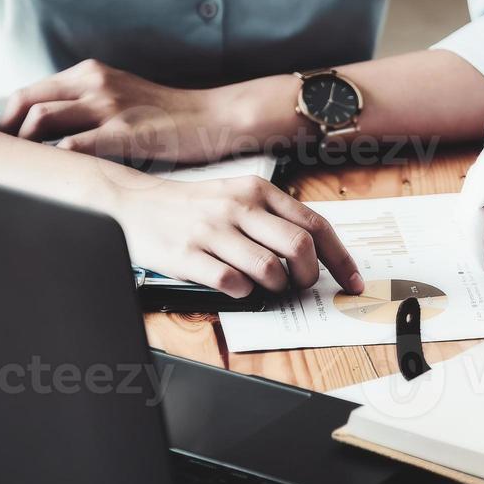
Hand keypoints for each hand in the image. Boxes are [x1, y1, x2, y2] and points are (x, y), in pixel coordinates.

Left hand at [0, 60, 299, 164]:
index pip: (30, 92)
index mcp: (91, 73)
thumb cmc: (171, 115)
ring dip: (22, 145)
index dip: (6, 118)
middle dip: (4, 131)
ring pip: (42, 119)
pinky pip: (74, 144)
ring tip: (18, 168)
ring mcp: (109, 105)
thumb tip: (55, 129)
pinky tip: (50, 175)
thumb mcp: (123, 96)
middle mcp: (94, 83)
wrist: (215, 118)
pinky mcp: (125, 132)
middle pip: (26, 102)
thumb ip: (89, 104)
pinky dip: (53, 158)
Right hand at [112, 174, 363, 297]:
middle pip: (299, 248)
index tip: (352, 281)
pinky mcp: (188, 256)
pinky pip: (233, 284)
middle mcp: (238, 207)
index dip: (341, 258)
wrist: (131, 204)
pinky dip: (243, 293)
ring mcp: (212, 231)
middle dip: (310, 277)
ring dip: (277, 288)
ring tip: (266, 286)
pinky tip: (236, 286)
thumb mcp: (237, 196)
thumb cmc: (192, 207)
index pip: (315, 224)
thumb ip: (274, 217)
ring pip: (270, 269)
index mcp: (257, 190)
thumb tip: (316, 253)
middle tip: (301, 286)